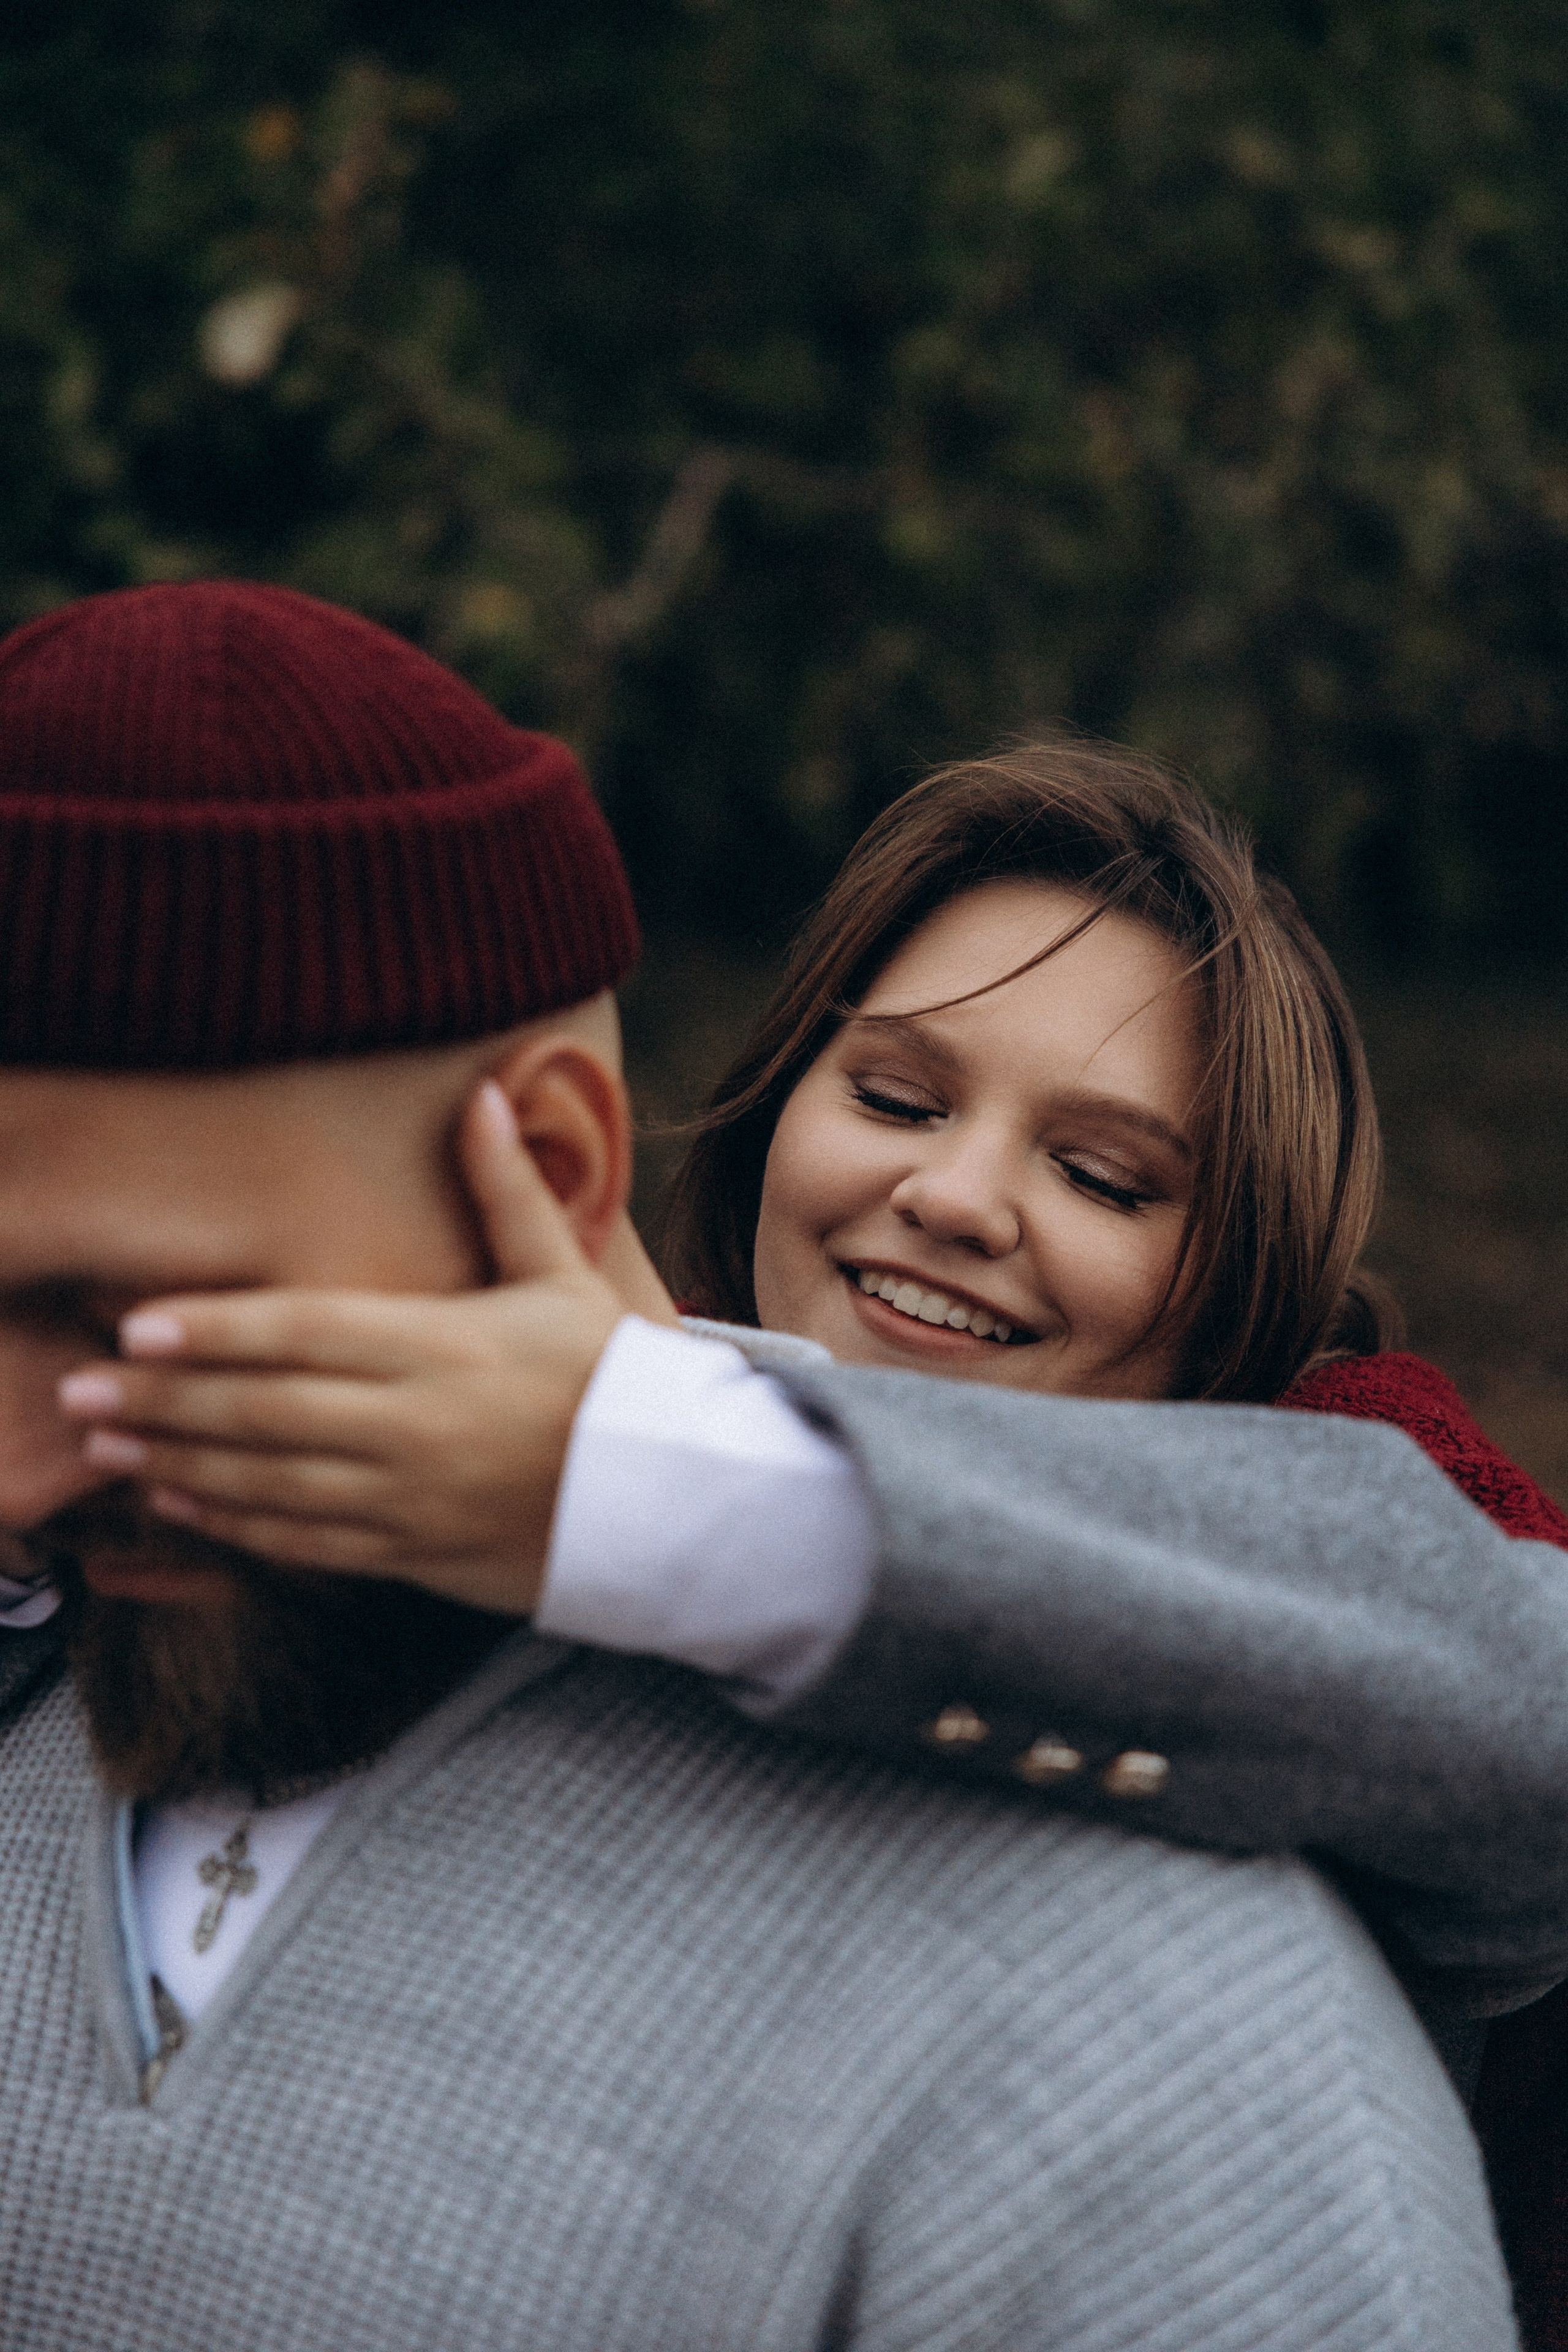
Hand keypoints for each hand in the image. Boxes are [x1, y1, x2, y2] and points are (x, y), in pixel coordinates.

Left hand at [56, 1083, 627, 1613]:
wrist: (670, 1495)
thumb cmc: (609, 1374)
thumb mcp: (560, 1276)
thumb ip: (505, 1190)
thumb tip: (486, 1094)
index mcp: (443, 1345)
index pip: (304, 1332)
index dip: (215, 1330)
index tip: (136, 1326)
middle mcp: (414, 1425)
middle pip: (263, 1411)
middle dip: (161, 1403)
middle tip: (73, 1392)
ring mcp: (409, 1498)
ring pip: (268, 1483)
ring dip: (176, 1464)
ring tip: (103, 1446)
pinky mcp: (413, 1554)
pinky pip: (304, 1542)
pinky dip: (232, 1524)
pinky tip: (177, 1502)